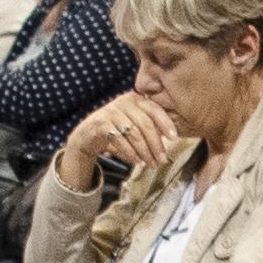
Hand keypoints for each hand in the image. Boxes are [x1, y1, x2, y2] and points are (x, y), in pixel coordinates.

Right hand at [63, 96, 183, 189]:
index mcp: (135, 99)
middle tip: (162, 160)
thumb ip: (151, 128)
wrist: (88, 136)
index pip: (154, 109)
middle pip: (145, 124)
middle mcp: (124, 101)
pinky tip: (137, 161)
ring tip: (151, 164)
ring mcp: (111, 111)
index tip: (174, 138)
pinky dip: (130, 152)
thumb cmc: (117, 131)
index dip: (166, 123)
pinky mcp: (101, 123)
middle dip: (155, 144)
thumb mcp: (135, 126)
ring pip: (133, 133)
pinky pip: (120, 139)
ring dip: (144, 151)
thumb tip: (171, 138)